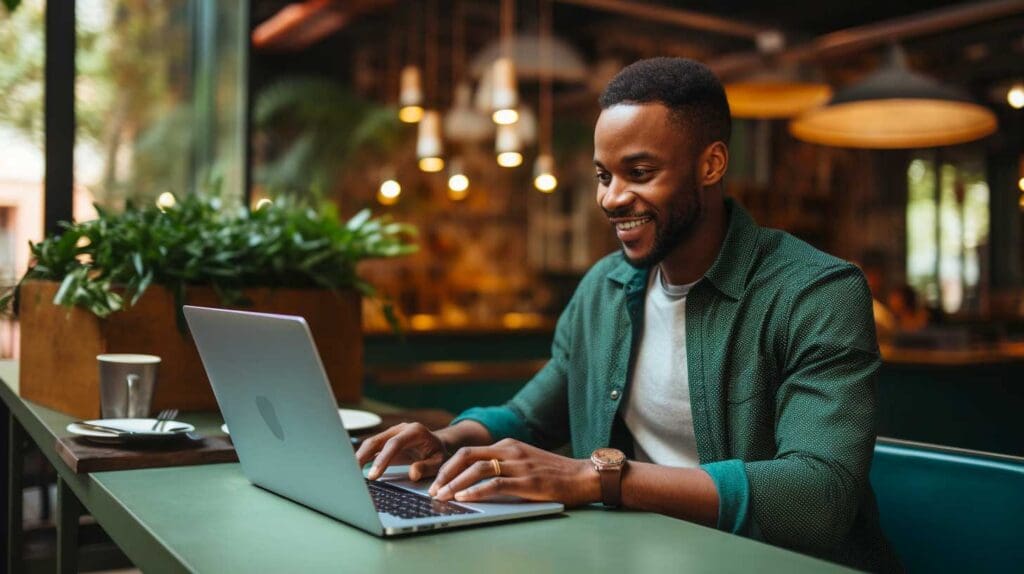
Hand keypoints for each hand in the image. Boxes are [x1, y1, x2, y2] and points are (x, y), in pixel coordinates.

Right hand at [355, 422, 446, 480]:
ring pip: (371, 443)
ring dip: (359, 457)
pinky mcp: (385, 441)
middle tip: (354, 473)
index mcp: (415, 431)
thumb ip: (427, 467)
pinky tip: (354, 469)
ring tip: (350, 472)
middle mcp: (401, 429)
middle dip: (364, 456)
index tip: (374, 475)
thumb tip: (413, 473)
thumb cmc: (438, 454)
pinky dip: (362, 458)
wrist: (436, 444)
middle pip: (377, 440)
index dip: (382, 459)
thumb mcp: (439, 462)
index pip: (394, 443)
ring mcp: (391, 433)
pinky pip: (371, 448)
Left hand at [429, 438, 599, 506]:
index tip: (436, 481)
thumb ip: (504, 465)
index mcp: (508, 445)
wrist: (584, 476)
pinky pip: (495, 484)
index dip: (448, 466)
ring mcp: (519, 465)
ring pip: (477, 469)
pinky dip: (475, 491)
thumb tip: (475, 481)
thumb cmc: (555, 473)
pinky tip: (464, 499)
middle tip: (432, 489)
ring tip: (442, 497)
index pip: (469, 451)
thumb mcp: (525, 462)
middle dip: (445, 473)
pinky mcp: (527, 481)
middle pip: (467, 455)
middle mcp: (510, 450)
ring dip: (455, 484)